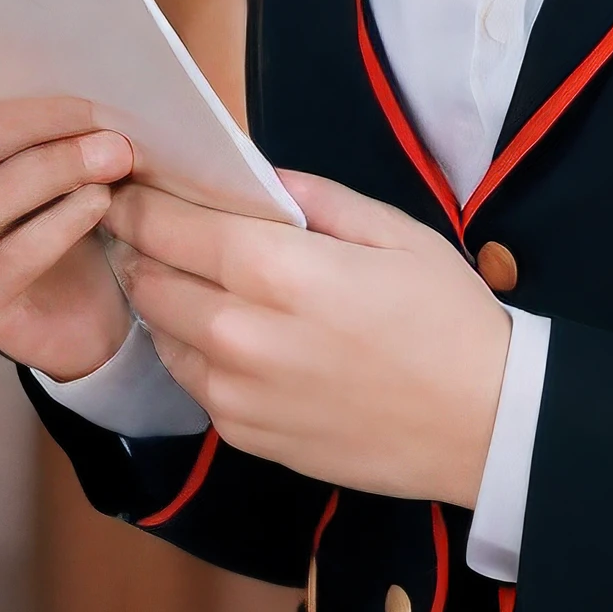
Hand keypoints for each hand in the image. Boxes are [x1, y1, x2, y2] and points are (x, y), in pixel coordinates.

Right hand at [0, 47, 138, 381]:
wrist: (111, 282)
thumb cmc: (83, 182)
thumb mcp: (69, 125)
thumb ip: (49, 83)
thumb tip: (78, 44)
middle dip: (7, 126)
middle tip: (86, 111)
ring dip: (47, 173)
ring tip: (112, 156)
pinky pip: (1, 265)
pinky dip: (55, 228)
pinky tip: (98, 203)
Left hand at [107, 169, 511, 504]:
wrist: (485, 426)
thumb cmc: (449, 321)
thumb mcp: (395, 233)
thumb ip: (315, 199)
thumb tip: (254, 176)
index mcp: (279, 271)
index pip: (169, 228)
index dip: (137, 203)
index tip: (126, 187)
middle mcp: (242, 335)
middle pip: (149, 280)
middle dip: (139, 247)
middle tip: (143, 226)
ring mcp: (237, 393)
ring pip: (160, 333)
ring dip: (163, 300)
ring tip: (184, 276)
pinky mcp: (244, 435)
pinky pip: (192, 381)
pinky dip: (194, 350)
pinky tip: (226, 333)